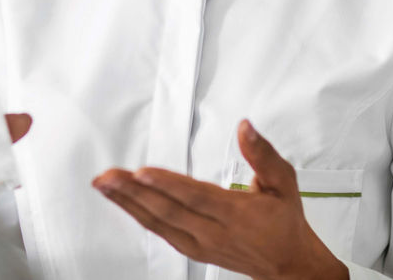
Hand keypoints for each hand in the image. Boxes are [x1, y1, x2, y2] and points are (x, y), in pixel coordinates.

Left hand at [93, 120, 347, 279]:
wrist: (289, 265)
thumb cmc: (284, 223)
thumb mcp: (283, 182)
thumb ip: (262, 154)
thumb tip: (245, 127)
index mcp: (235, 214)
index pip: (195, 197)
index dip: (167, 185)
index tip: (141, 172)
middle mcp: (213, 232)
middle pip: (168, 211)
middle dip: (133, 192)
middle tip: (108, 175)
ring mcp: (199, 244)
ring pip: (158, 223)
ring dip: (127, 203)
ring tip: (104, 185)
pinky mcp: (192, 250)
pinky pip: (159, 231)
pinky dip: (138, 215)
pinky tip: (123, 202)